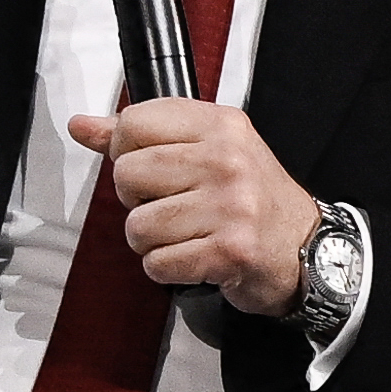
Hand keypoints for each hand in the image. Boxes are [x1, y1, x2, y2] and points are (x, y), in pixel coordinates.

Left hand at [66, 99, 322, 315]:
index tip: (150, 167)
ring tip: (186, 234)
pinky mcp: (229, 251)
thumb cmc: (251, 198)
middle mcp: (226, 160)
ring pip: (137, 226)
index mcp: (220, 126)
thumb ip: (141, 136)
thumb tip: (81, 126)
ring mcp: (230, 206)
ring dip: (151, 241)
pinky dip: (167, 268)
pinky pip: (157, 264)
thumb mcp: (207, 150)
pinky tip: (194, 256)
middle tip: (172, 205)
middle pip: (127, 175)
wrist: (308, 247)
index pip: (134, 123)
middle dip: (136, 200)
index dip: (126, 150)